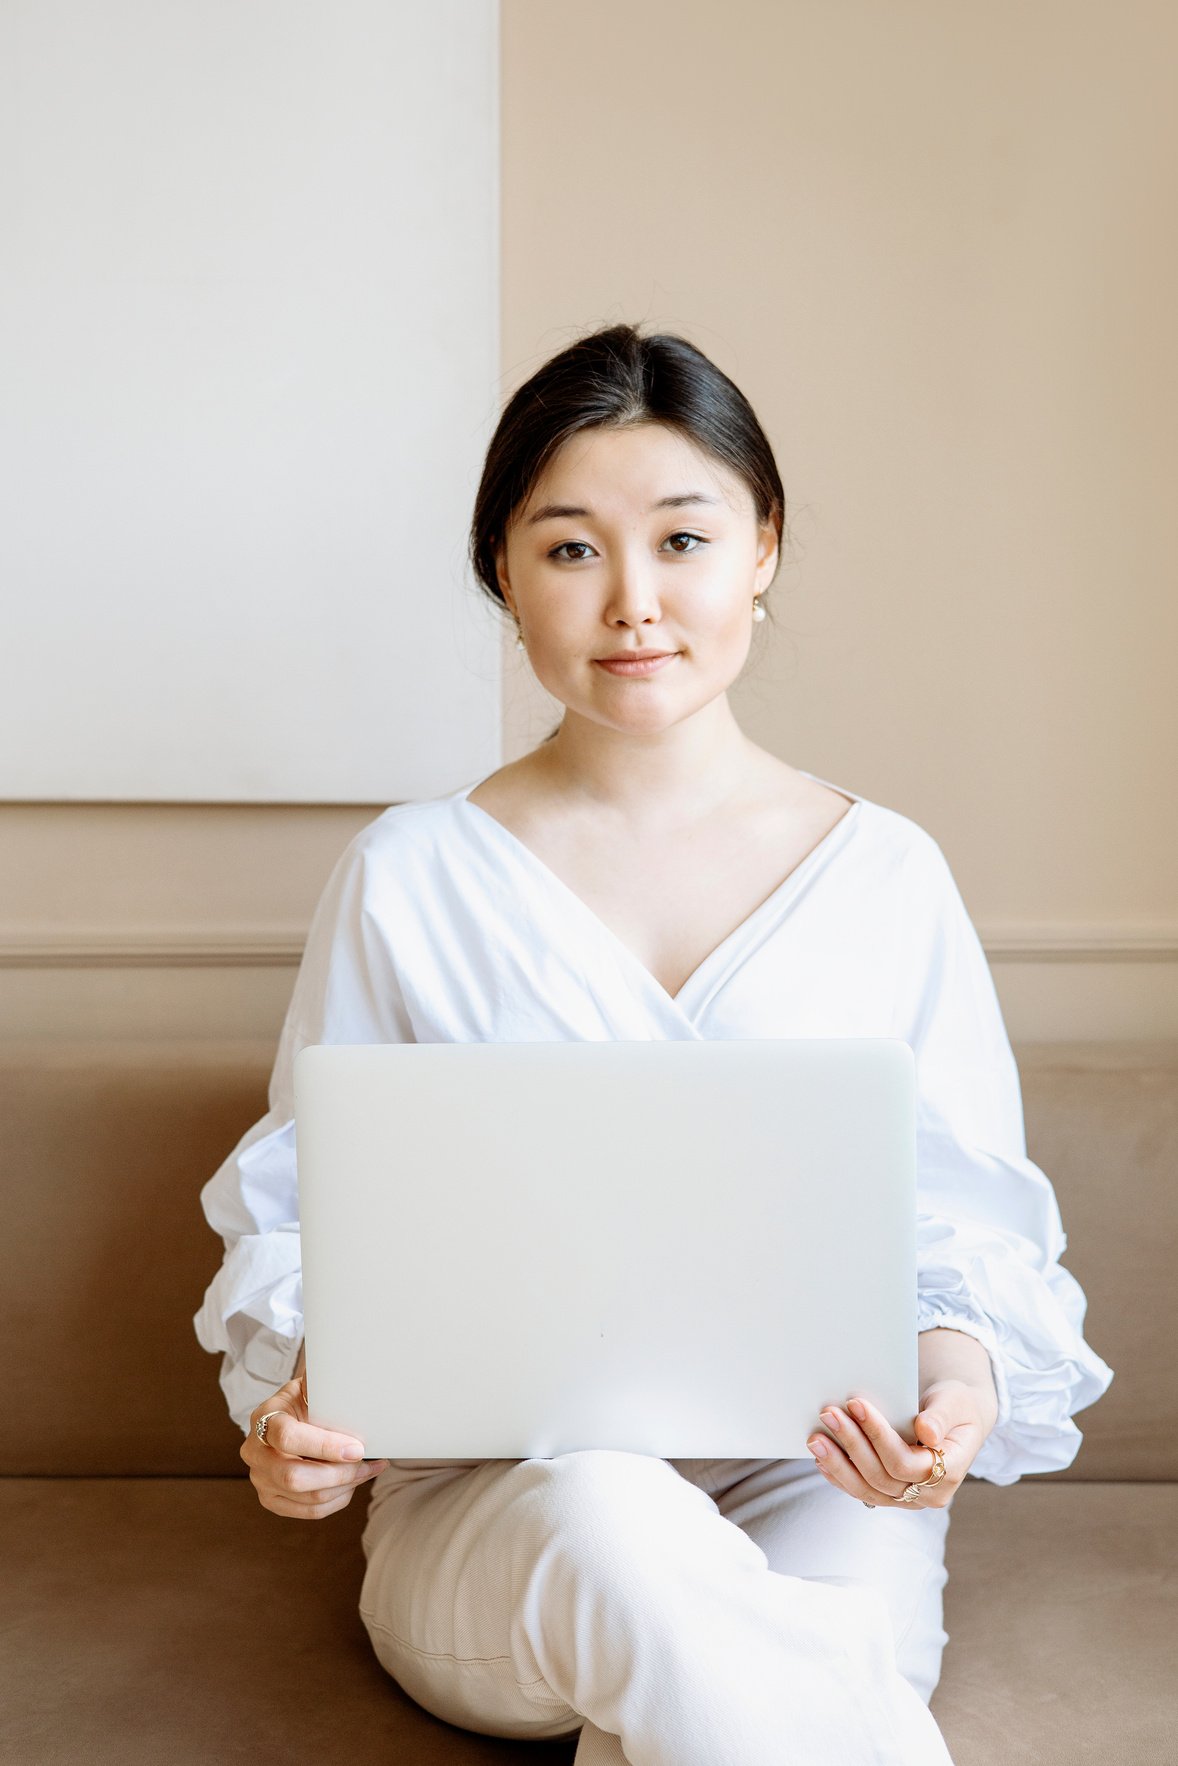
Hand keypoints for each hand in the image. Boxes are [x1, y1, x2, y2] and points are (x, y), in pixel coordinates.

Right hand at [242, 1371, 388, 1518]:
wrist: (288, 1418)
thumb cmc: (305, 1401)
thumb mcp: (311, 1385)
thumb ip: (324, 1384)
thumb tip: (352, 1373)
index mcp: (264, 1418)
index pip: (288, 1437)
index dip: (325, 1446)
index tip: (357, 1448)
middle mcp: (255, 1452)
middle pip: (294, 1477)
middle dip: (339, 1474)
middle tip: (368, 1461)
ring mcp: (260, 1479)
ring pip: (308, 1498)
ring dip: (346, 1486)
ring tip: (368, 1469)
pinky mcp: (271, 1499)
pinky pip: (310, 1511)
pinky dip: (338, 1499)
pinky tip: (353, 1482)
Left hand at [804, 1378, 993, 1508]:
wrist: (956, 1419)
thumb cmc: (956, 1406)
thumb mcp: (956, 1402)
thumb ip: (941, 1416)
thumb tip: (926, 1432)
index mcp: (949, 1472)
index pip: (905, 1462)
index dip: (878, 1435)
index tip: (856, 1404)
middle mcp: (929, 1493)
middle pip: (881, 1476)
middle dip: (852, 1443)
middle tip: (828, 1414)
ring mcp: (908, 1499)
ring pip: (867, 1489)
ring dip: (838, 1464)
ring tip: (815, 1438)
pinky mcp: (891, 1495)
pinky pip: (861, 1491)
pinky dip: (839, 1475)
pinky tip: (821, 1458)